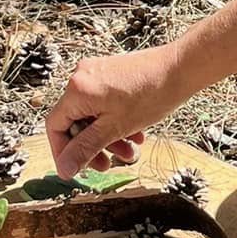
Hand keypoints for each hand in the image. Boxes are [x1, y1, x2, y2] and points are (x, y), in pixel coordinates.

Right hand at [45, 44, 185, 180]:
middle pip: (75, 122)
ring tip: (131, 151)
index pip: (55, 127)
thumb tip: (63, 170)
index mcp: (76, 90)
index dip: (63, 152)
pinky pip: (104, 104)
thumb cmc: (150, 95)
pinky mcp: (111, 73)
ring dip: (108, 137)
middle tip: (107, 165)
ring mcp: (96, 73)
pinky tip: (136, 134)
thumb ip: (85, 149)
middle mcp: (81, 77)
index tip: (76, 170)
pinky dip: (115, 122)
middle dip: (92, 146)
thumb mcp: (114, 129)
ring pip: (92, 115)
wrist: (181, 67)